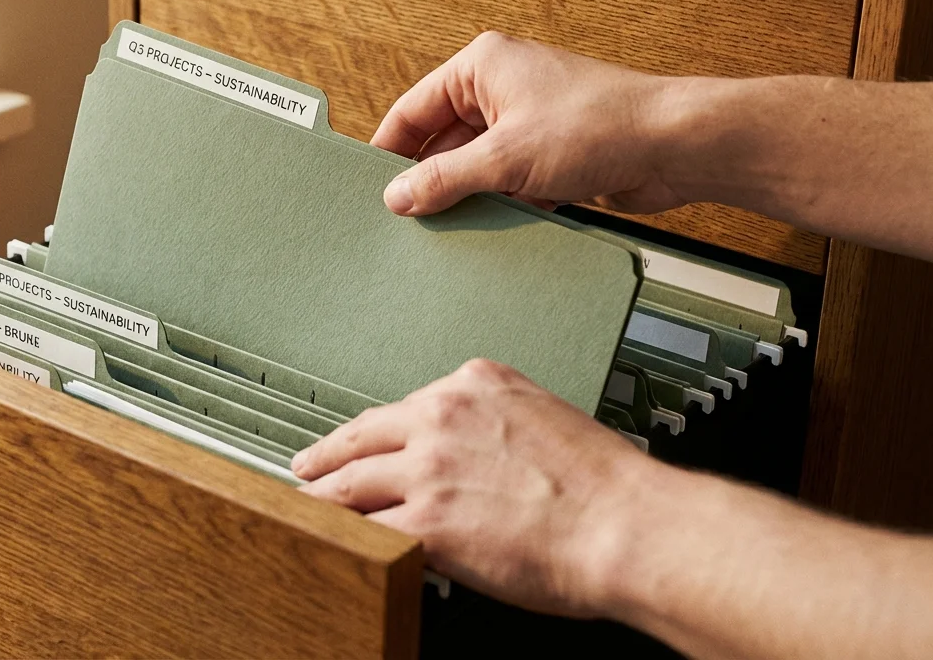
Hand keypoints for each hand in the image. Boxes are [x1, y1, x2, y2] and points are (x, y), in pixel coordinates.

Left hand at [292, 358, 652, 617]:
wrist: (628, 528)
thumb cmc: (606, 488)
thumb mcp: (544, 420)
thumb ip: (494, 426)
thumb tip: (471, 455)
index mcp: (476, 384)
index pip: (404, 406)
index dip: (374, 431)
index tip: (360, 440)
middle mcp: (444, 415)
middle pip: (362, 436)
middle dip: (328, 456)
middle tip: (305, 467)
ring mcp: (429, 467)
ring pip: (350, 482)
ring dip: (322, 498)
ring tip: (306, 508)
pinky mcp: (424, 520)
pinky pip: (365, 530)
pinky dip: (343, 540)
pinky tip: (333, 548)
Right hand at [373, 31, 685, 215]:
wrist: (675, 148)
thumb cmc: (602, 126)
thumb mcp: (505, 158)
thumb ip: (443, 179)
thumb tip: (398, 196)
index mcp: (483, 67)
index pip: (414, 110)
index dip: (389, 150)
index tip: (371, 188)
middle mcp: (504, 88)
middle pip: (443, 141)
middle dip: (430, 180)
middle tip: (407, 220)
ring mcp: (529, 121)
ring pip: (476, 166)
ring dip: (468, 197)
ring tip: (447, 232)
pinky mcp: (552, 154)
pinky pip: (507, 183)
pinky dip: (499, 206)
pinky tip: (490, 232)